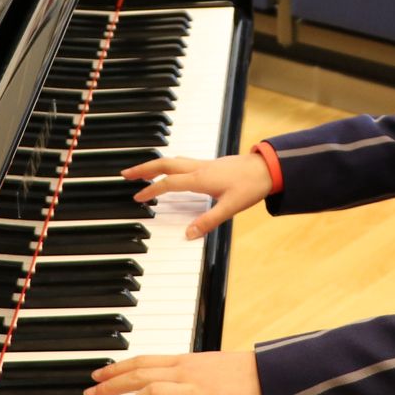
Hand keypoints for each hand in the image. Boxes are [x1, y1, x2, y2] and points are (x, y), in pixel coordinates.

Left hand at [83, 350, 264, 394]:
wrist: (268, 373)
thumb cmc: (238, 371)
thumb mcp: (205, 363)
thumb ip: (183, 370)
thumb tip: (163, 377)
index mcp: (183, 360)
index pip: (142, 360)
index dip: (117, 367)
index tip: (97, 375)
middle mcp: (185, 371)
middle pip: (140, 374)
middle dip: (112, 384)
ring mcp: (197, 389)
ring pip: (155, 392)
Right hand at [122, 153, 272, 239]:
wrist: (268, 168)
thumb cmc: (251, 185)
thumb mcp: (230, 208)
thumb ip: (208, 221)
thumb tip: (188, 234)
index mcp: (200, 178)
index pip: (168, 183)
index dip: (151, 191)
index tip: (137, 198)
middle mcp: (199, 168)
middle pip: (164, 163)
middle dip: (143, 168)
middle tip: (126, 173)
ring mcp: (204, 164)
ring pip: (173, 160)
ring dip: (155, 164)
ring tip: (142, 171)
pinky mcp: (210, 164)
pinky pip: (182, 161)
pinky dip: (169, 164)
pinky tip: (170, 171)